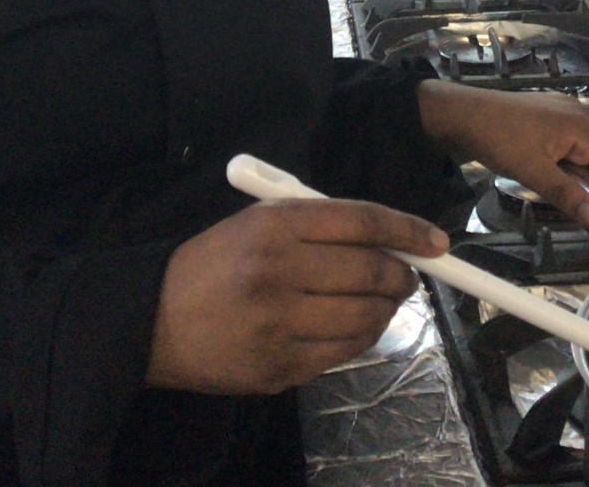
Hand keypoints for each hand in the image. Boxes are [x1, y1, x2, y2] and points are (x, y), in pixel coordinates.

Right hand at [145, 197, 447, 394]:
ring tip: (382, 302)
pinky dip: (360, 339)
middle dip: (401, 275)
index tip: (436, 241)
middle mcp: (280, 271)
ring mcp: (280, 324)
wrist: (152, 319)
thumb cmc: (214, 262)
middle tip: (407, 276)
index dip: (406, 229)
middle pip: (370, 271)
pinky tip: (353, 327)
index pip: (360, 221)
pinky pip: (341, 353)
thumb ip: (319, 227)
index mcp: (275, 224)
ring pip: (364, 318)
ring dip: (385, 310)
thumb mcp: (257, 223)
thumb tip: (386, 240)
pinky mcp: (278, 367)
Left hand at [416, 81, 588, 228]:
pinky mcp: (549, 115)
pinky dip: (562, 162)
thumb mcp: (531, 171)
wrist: (459, 114)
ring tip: (544, 181)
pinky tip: (539, 166)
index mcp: (582, 126)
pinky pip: (569, 145)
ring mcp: (564, 112)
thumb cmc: (496, 138)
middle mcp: (580, 115)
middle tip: (561, 198)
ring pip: (585, 155)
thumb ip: (567, 195)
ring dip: (573, 175)